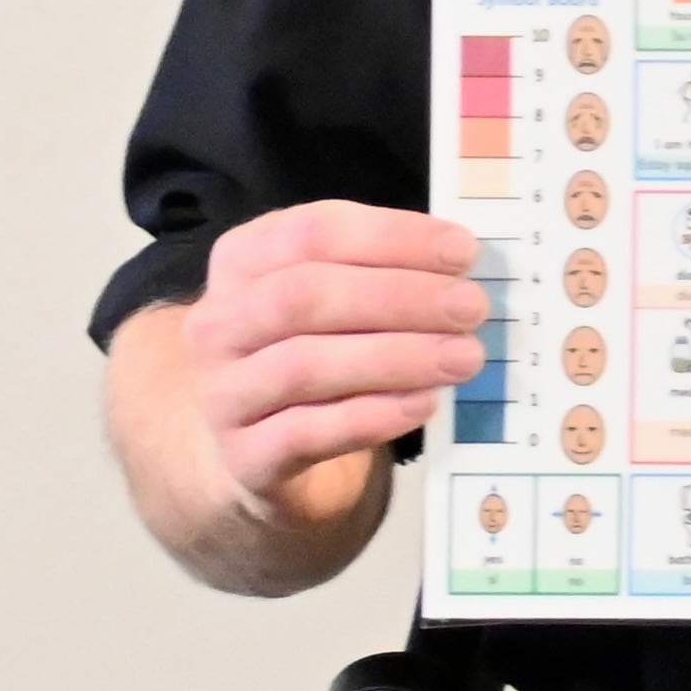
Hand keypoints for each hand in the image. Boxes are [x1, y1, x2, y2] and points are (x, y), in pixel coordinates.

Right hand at [181, 201, 484, 511]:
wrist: (260, 449)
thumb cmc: (314, 349)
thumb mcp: (334, 299)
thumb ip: (381, 272)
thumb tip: (459, 261)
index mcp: (241, 260)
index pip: (312, 233)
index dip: (391, 238)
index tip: (462, 252)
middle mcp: (218, 323)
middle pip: (304, 296)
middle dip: (398, 298)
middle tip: (471, 308)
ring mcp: (222, 393)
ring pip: (304, 366)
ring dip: (395, 358)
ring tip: (463, 357)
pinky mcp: (243, 457)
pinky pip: (306, 433)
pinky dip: (372, 415)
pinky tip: (424, 403)